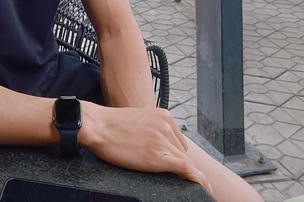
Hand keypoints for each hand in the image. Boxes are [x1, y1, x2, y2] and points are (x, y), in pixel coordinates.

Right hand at [80, 103, 212, 194]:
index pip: (177, 140)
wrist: (98, 126)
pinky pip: (186, 169)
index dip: (175, 154)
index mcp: (164, 116)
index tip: (176, 163)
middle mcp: (167, 126)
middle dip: (173, 161)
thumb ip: (153, 130)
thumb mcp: (139, 121)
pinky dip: (198, 179)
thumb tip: (158, 145)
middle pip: (180, 152)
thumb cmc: (112, 125)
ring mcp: (164, 141)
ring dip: (181, 172)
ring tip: (169, 177)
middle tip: (158, 167)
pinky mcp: (159, 157)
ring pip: (184, 163)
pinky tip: (206, 187)